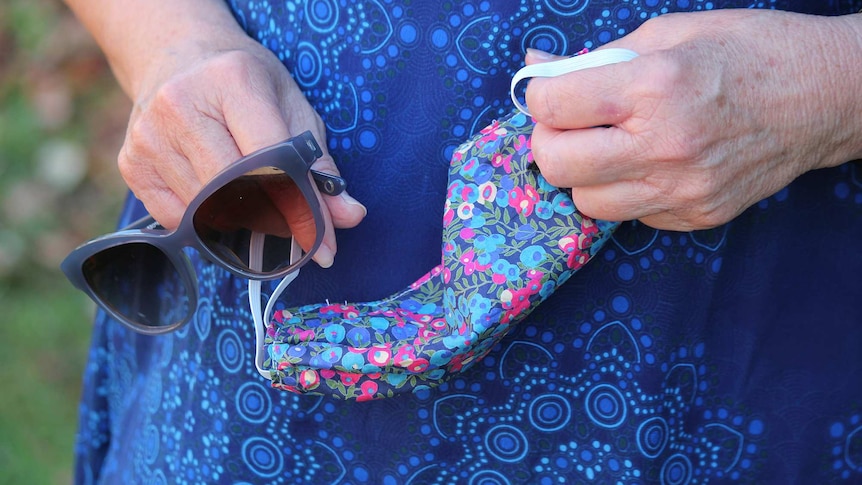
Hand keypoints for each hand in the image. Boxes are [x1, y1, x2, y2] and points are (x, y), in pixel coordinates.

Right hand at [118, 30, 364, 266]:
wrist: (178, 55)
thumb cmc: (244, 83)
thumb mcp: (292, 107)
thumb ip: (321, 165)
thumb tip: (349, 216)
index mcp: (233, 81)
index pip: (273, 163)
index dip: (301, 209)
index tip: (324, 243)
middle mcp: (182, 105)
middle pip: (235, 192)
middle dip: (273, 223)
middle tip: (295, 238)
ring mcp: (150, 136)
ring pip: (206, 211)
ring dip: (240, 224)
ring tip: (256, 207)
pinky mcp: (131, 163)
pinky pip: (177, 219)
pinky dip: (205, 222)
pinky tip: (216, 199)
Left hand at [525, 10, 861, 230]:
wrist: (825, 98)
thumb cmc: (748, 52)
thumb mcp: (669, 34)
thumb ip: (595, 58)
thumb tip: (535, 67)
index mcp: (656, 87)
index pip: (553, 106)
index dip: (539, 96)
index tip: (550, 92)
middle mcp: (665, 146)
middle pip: (558, 164)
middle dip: (549, 141)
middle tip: (567, 125)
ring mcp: (682, 190)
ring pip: (586, 202)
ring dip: (584, 174)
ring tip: (609, 146)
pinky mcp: (696, 216)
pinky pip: (630, 215)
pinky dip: (624, 191)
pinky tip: (647, 164)